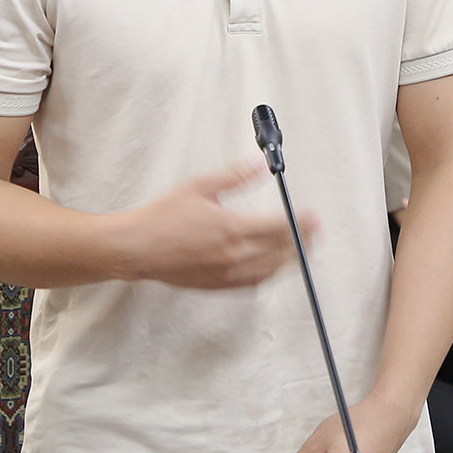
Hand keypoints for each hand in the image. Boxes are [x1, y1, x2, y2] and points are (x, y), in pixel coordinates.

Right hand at [118, 162, 312, 288]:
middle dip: (303, 240)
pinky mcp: (217, 286)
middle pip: (281, 250)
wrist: (136, 248)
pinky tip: (274, 269)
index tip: (313, 215)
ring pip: (271, 271)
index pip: (280, 225)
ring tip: (303, 251)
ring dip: (291, 261)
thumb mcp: (199, 186)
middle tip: (316, 232)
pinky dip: (269, 276)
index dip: (301, 221)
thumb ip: (234, 177)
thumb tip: (259, 167)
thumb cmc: (162, 217)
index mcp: (231, 227)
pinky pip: (253, 284)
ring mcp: (226, 273)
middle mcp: (233, 254)